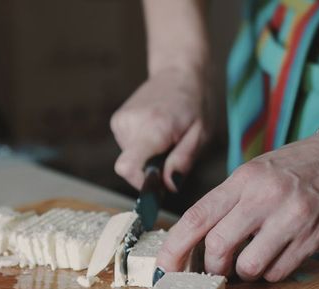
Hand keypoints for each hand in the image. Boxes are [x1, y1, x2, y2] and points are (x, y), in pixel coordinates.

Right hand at [110, 66, 210, 191]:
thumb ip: (183, 161)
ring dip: (148, 157)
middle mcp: (131, 124)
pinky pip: (128, 148)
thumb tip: (168, 186)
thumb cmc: (195, 102)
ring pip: (130, 159)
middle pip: (132, 168)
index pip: (128, 167)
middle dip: (152, 169)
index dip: (142, 183)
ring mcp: (120, 121)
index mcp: (154, 127)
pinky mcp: (117, 121)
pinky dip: (142, 147)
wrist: (179, 72)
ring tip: (165, 137)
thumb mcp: (201, 134)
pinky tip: (156, 132)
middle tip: (172, 150)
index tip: (159, 179)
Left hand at [155, 134, 318, 281]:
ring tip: (251, 261)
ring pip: (248, 266)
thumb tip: (196, 243)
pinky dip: (271, 273)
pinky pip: (278, 272)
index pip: (196, 218)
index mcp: (242, 179)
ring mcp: (290, 218)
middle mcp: (264, 197)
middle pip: (218, 246)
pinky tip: (276, 258)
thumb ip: (226, 203)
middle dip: (212, 266)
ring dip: (244, 273)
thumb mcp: (253, 173)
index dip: (174, 248)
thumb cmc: (294, 168)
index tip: (164, 267)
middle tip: (217, 268)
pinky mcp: (313, 238)